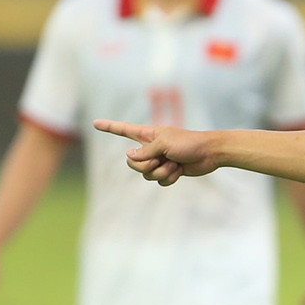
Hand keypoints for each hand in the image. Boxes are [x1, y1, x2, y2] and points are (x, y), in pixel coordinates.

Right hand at [93, 120, 216, 184]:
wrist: (209, 154)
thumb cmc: (189, 143)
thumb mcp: (164, 144)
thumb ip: (145, 151)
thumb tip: (129, 157)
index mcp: (148, 135)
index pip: (124, 130)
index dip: (109, 127)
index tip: (95, 123)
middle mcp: (150, 148)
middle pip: (132, 163)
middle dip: (145, 165)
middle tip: (161, 160)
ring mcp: (158, 161)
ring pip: (145, 174)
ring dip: (161, 172)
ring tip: (174, 164)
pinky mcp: (168, 172)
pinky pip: (159, 181)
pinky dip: (169, 178)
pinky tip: (179, 171)